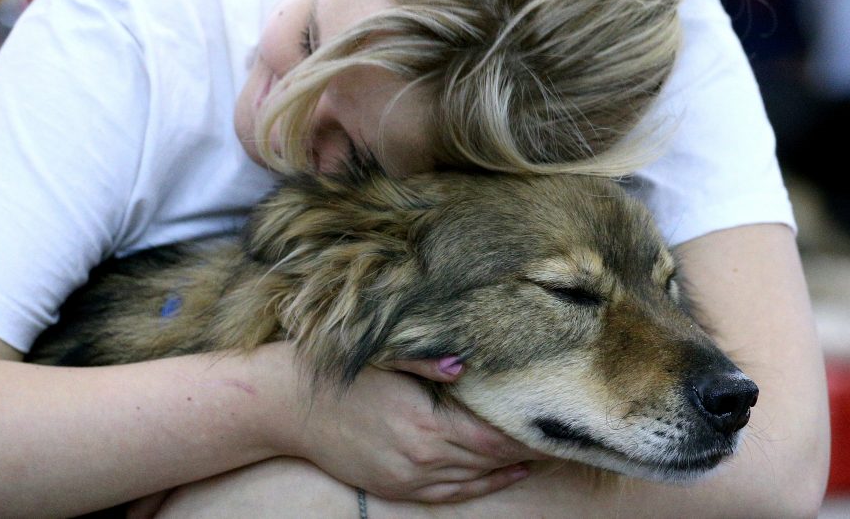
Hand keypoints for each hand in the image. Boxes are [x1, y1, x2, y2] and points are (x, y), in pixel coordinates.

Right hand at [270, 347, 537, 502]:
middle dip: (527, 447)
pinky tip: (506, 473)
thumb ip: (428, 360)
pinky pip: (449, 494)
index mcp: (423, 424)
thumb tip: (468, 364)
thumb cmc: (337, 373)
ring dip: (510, 465)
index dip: (526, 432)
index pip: (493, 437)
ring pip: (474, 478)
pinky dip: (482, 485)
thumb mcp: (382, 355)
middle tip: (565, 433)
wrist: (284, 404)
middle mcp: (419, 459)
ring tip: (546, 449)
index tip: (556, 419)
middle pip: (490, 459)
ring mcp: (406, 478)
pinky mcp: (394, 487)